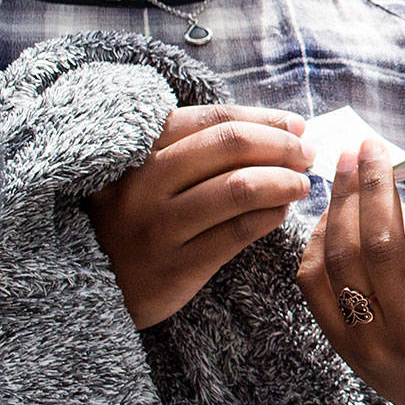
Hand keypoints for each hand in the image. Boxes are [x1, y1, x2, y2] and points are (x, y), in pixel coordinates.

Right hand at [88, 105, 312, 328]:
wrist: (96, 286)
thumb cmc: (139, 216)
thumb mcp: (150, 172)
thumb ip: (202, 146)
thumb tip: (285, 128)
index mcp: (138, 149)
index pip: (214, 118)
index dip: (265, 119)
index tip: (297, 126)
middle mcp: (141, 184)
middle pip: (231, 145)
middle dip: (282, 146)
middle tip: (307, 154)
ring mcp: (156, 226)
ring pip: (239, 187)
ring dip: (284, 180)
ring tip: (301, 184)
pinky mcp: (173, 266)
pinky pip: (238, 232)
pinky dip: (271, 216)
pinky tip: (282, 211)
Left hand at [297, 140, 404, 404]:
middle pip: (382, 251)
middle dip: (372, 187)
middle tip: (370, 147)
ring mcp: (374, 346)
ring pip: (341, 262)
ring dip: (340, 205)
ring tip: (348, 167)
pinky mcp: (344, 347)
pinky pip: (313, 284)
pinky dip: (317, 240)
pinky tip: (334, 212)